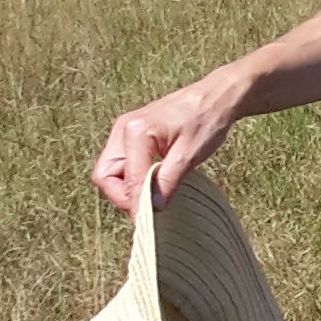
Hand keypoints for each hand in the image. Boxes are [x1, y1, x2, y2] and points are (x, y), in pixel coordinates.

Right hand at [93, 69, 245, 215]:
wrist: (215, 98)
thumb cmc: (206, 120)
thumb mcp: (189, 156)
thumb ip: (167, 182)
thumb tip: (152, 209)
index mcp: (136, 132)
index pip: (124, 179)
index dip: (133, 204)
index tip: (147, 222)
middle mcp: (123, 129)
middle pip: (105, 176)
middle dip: (122, 196)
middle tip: (148, 207)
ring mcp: (124, 131)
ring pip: (109, 171)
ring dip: (127, 188)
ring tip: (153, 195)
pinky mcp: (130, 135)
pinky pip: (120, 164)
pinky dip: (132, 178)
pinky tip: (153, 183)